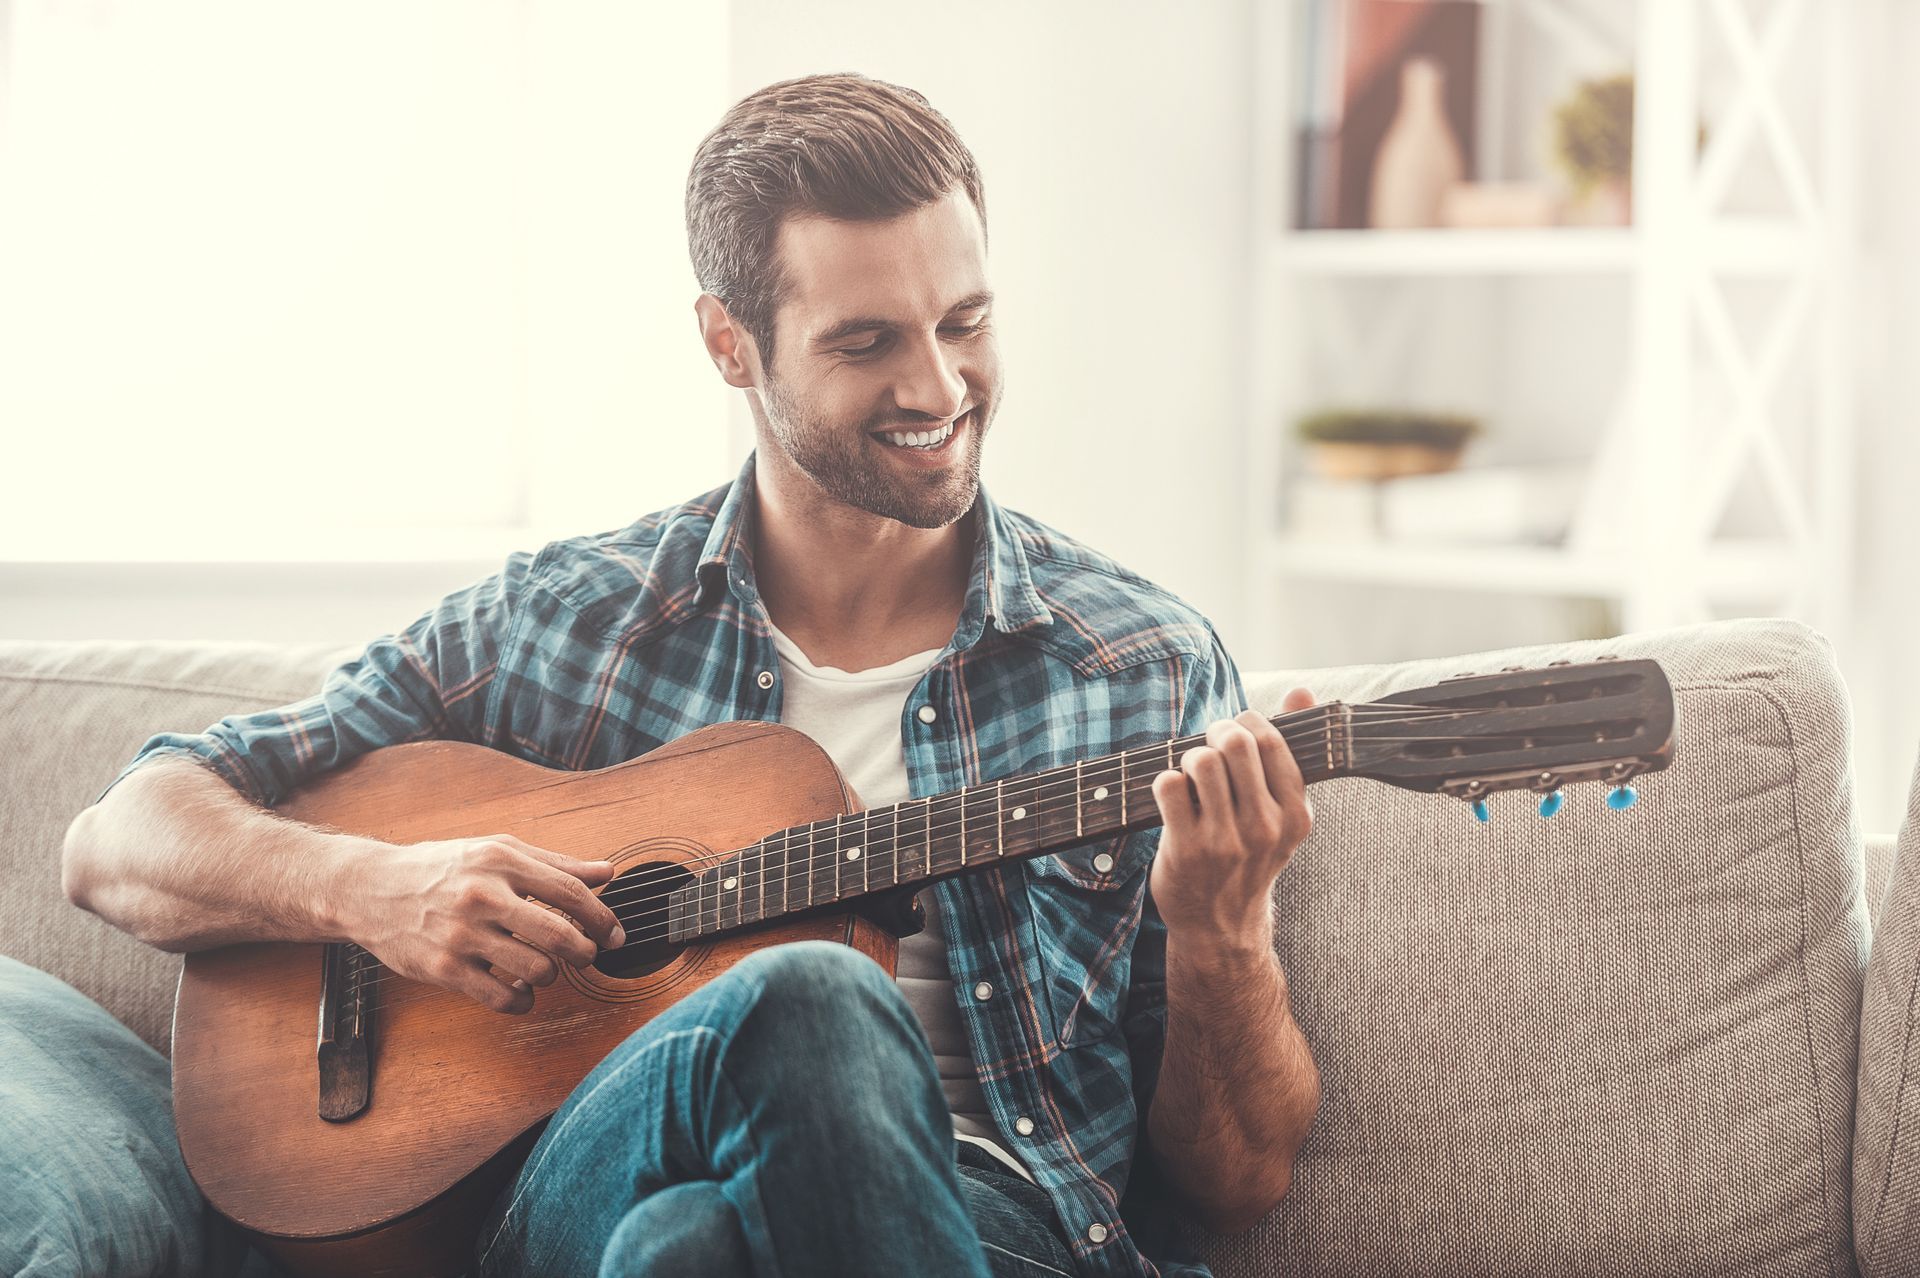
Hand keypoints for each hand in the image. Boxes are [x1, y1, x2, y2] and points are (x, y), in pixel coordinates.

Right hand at [338, 832, 623, 1013]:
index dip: (603, 918)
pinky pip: (502, 999)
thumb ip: (554, 864)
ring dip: (552, 976)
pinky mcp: (443, 970)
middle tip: (587, 956)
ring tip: (545, 968)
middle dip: (586, 953)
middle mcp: (482, 897)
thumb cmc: (441, 869)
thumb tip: (606, 873)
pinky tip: (520, 988)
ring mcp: (461, 936)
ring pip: (536, 970)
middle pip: (559, 935)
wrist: (371, 889)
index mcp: (501, 862)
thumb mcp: (497, 851)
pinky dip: (522, 1000)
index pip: (571, 892)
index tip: (616, 935)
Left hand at [1149, 688, 1315, 949]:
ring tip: (1192, 773)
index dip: (1248, 722)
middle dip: (1217, 732)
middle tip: (1210, 743)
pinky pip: (1169, 785)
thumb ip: (1291, 750)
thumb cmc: (1250, 856)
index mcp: (1296, 815)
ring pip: (1202, 761)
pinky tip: (1173, 796)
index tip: (1237, 730)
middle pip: (1236, 744)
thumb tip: (1303, 692)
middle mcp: (1265, 828)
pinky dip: (1165, 780)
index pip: (1272, 742)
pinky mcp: (1185, 849)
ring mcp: (1225, 841)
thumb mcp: (1282, 813)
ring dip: (1190, 756)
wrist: (1221, 925)